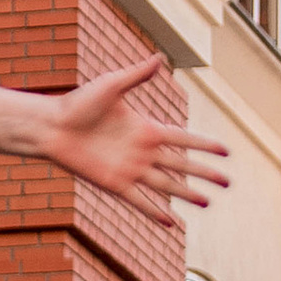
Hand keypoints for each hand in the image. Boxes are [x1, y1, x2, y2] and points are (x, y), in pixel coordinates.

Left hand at [49, 55, 230, 218]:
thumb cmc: (78, 103)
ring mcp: (130, 170)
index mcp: (146, 128)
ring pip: (166, 186)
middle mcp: (142, 151)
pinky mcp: (114, 184)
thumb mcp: (112, 85)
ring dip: (187, 195)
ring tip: (207, 202)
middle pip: (182, 165)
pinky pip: (139, 201)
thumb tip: (160, 57)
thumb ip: (138, 75)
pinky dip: (154, 212)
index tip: (225, 151)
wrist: (52, 126)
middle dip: (205, 174)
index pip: (184, 138)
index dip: (205, 145)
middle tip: (228, 182)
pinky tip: (171, 223)